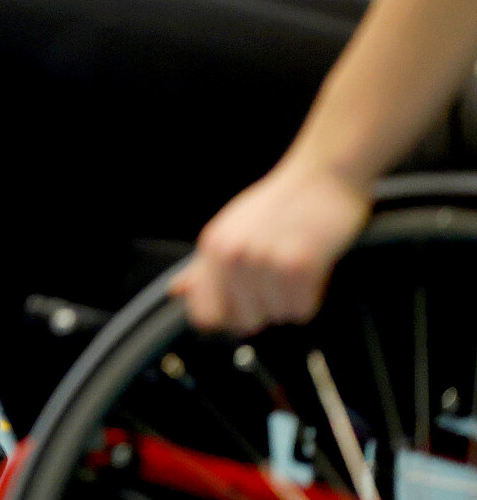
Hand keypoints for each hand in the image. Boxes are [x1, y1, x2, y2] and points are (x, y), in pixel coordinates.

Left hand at [170, 159, 371, 334]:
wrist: (322, 176)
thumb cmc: (279, 206)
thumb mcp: (231, 230)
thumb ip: (202, 267)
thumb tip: (176, 291)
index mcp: (212, 247)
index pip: (204, 315)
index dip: (226, 318)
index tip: (244, 307)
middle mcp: (232, 255)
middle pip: (244, 322)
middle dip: (264, 308)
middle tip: (277, 277)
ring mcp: (264, 260)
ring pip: (277, 317)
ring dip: (291, 299)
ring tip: (294, 263)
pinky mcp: (298, 265)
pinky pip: (302, 310)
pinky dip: (311, 296)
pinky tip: (311, 267)